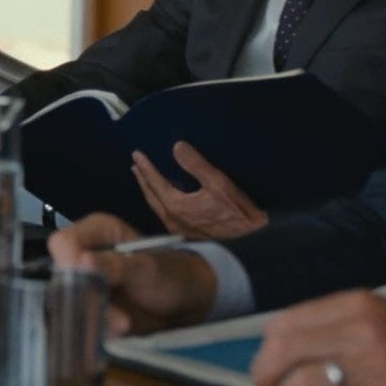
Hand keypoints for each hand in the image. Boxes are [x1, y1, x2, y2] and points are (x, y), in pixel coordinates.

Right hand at [48, 213, 215, 334]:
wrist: (184, 305)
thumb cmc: (170, 274)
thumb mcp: (147, 267)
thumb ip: (115, 265)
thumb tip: (81, 261)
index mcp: (94, 234)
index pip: (63, 243)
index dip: (68, 262)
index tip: (86, 282)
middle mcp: (81, 258)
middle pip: (61, 278)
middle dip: (85, 299)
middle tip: (117, 314)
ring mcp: (82, 287)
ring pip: (67, 305)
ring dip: (93, 319)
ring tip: (125, 324)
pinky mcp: (86, 312)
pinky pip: (78, 323)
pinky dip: (95, 331)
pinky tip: (118, 331)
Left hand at [133, 142, 267, 238]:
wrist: (250, 238)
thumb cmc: (236, 211)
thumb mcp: (218, 183)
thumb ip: (196, 164)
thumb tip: (177, 147)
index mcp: (176, 206)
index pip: (155, 182)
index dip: (145, 167)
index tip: (137, 154)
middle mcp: (173, 219)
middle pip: (151, 195)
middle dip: (142, 179)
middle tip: (135, 165)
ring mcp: (179, 229)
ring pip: (156, 207)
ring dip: (149, 191)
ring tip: (144, 179)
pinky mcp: (186, 233)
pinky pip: (165, 214)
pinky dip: (159, 202)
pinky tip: (164, 198)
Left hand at [250, 290, 385, 385]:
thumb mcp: (378, 314)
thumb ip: (334, 322)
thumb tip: (281, 344)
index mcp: (354, 304)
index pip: (284, 323)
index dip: (264, 350)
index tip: (265, 366)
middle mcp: (360, 330)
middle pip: (283, 352)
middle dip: (265, 377)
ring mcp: (374, 366)